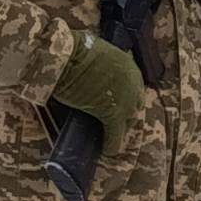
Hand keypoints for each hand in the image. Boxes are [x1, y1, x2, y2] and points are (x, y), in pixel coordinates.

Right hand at [51, 33, 143, 153]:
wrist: (66, 55)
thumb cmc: (73, 49)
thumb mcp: (96, 52)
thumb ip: (101, 64)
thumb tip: (92, 71)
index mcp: (129, 65)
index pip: (133, 86)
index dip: (123, 96)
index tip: (114, 100)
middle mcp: (133, 83)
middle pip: (134, 104)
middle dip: (125, 111)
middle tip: (111, 117)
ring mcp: (126, 100)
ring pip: (128, 120)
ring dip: (120, 126)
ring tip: (109, 133)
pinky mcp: (113, 115)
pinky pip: (115, 135)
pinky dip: (111, 144)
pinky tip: (107, 150)